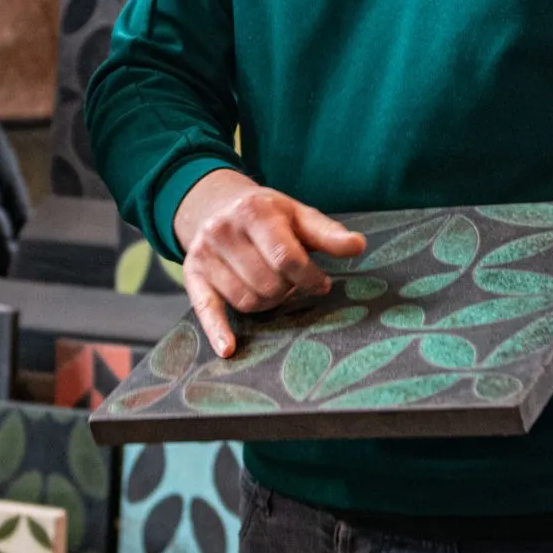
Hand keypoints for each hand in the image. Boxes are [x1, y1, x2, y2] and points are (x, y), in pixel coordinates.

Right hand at [171, 170, 366, 356]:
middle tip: (293, 282)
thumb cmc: (268, 215)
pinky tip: (228, 349)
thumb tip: (359, 246)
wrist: (217, 203)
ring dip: (267, 302)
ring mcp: (205, 253)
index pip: (286, 257)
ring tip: (273, 287)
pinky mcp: (193, 274)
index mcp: (254, 211)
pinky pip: (205, 308)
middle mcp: (223, 230)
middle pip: (267, 283)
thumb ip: (328, 234)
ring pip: (246, 300)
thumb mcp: (299, 215)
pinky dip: (217, 330)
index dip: (310, 278)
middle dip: (287, 289)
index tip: (322, 284)